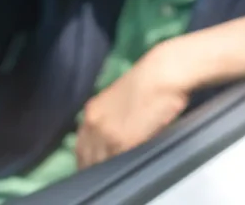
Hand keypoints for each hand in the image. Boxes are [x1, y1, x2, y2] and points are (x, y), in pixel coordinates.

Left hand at [75, 44, 187, 168]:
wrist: (164, 73)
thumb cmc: (152, 81)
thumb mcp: (121, 100)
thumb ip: (112, 118)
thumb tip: (116, 136)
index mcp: (92, 111)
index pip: (81, 145)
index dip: (88, 157)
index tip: (97, 163)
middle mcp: (93, 123)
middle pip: (85, 158)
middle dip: (93, 166)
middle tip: (106, 171)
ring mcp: (106, 134)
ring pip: (98, 164)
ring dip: (106, 169)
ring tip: (119, 170)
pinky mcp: (122, 142)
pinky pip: (116, 164)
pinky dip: (121, 168)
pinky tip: (130, 165)